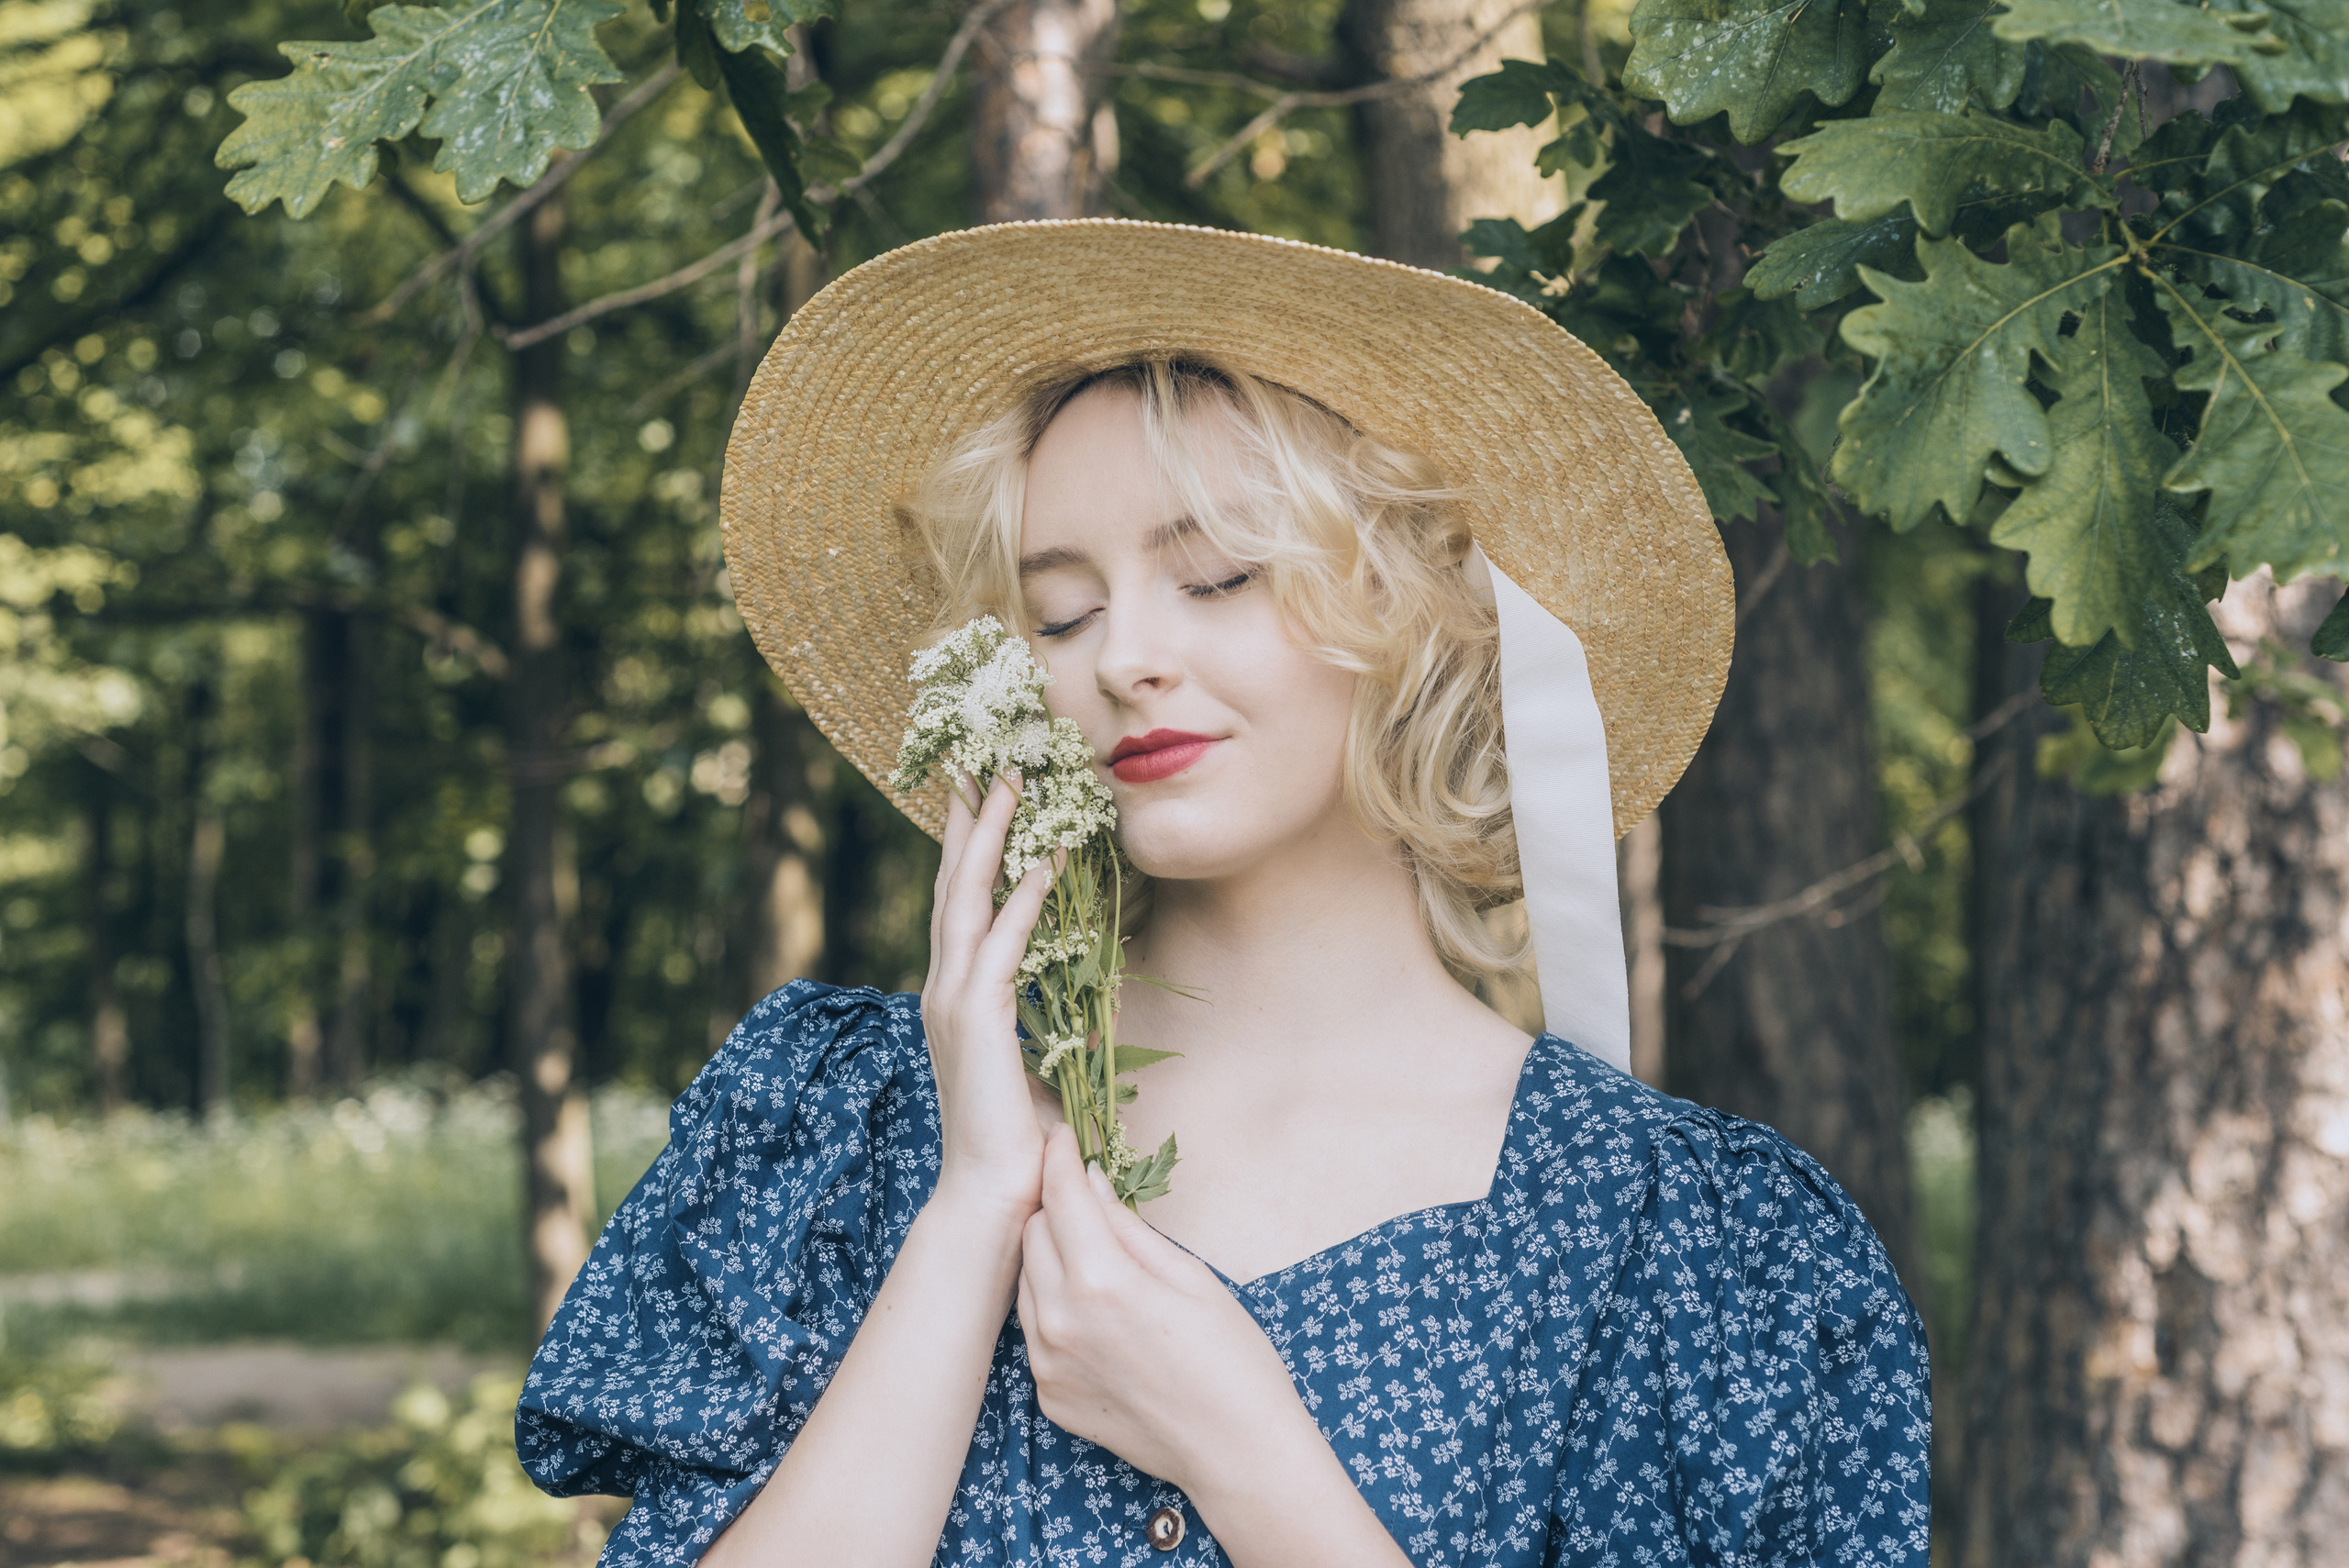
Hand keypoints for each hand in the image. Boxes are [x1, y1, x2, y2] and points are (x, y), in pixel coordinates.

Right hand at [921, 774, 1062, 1216]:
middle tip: (985, 752)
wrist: (993, 1199)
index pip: (958, 897)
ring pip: (968, 896)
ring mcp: (954, 1001)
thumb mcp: (1033, 1060)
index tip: (979, 783)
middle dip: (969, 813)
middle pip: (952, 879)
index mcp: (955, 992)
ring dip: (993, 835)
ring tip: (1015, 779)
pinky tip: (1047, 858)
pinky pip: (1004, 944)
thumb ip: (1041, 1020)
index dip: (967, 837)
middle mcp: (945, 986)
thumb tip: (1073, 997)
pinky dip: (1024, 897)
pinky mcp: (978, 1021)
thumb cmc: (1020, 1140)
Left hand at [1016, 1122, 1303, 1493]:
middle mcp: (1060, 1321)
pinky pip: (1036, 1331)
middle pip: (1032, 1233)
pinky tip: (1095, 1312)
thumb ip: (1128, 1227)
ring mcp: (1048, 1364)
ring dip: (1050, 1257)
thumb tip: (1089, 1181)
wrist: (1237, 1451)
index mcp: (1102, 1281)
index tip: (1063, 1135)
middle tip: (1084, 1196)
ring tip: (1092, 1253)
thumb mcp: (1190, 1275)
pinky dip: (1055, 1308)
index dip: (1060, 1156)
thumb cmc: (1233, 1358)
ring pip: (1026, 1282)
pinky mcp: (1048, 1396)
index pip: (1061, 1196)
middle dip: (1054, 1206)